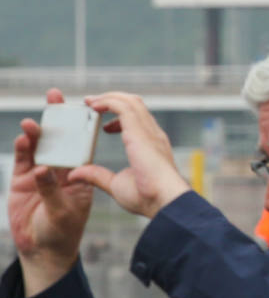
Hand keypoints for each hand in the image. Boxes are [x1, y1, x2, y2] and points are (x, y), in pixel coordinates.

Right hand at [9, 89, 95, 292]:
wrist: (43, 251)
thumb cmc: (63, 232)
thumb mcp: (63, 212)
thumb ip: (52, 191)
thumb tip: (44, 170)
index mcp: (81, 174)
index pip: (83, 145)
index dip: (82, 125)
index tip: (84, 105)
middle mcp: (61, 170)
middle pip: (60, 139)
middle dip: (57, 118)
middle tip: (55, 96)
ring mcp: (40, 174)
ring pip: (39, 146)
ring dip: (37, 133)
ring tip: (35, 122)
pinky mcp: (22, 181)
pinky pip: (22, 161)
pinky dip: (22, 150)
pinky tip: (23, 140)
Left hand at [68, 92, 190, 218]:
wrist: (164, 200)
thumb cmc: (147, 198)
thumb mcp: (116, 185)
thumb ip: (97, 176)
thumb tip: (74, 174)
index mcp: (151, 146)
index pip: (138, 121)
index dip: (120, 118)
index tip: (102, 125)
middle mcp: (152, 135)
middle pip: (135, 104)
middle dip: (113, 100)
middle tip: (92, 105)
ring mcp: (148, 131)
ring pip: (129, 100)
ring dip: (108, 97)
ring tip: (90, 102)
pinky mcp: (139, 131)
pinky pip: (122, 106)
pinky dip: (107, 101)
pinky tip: (93, 106)